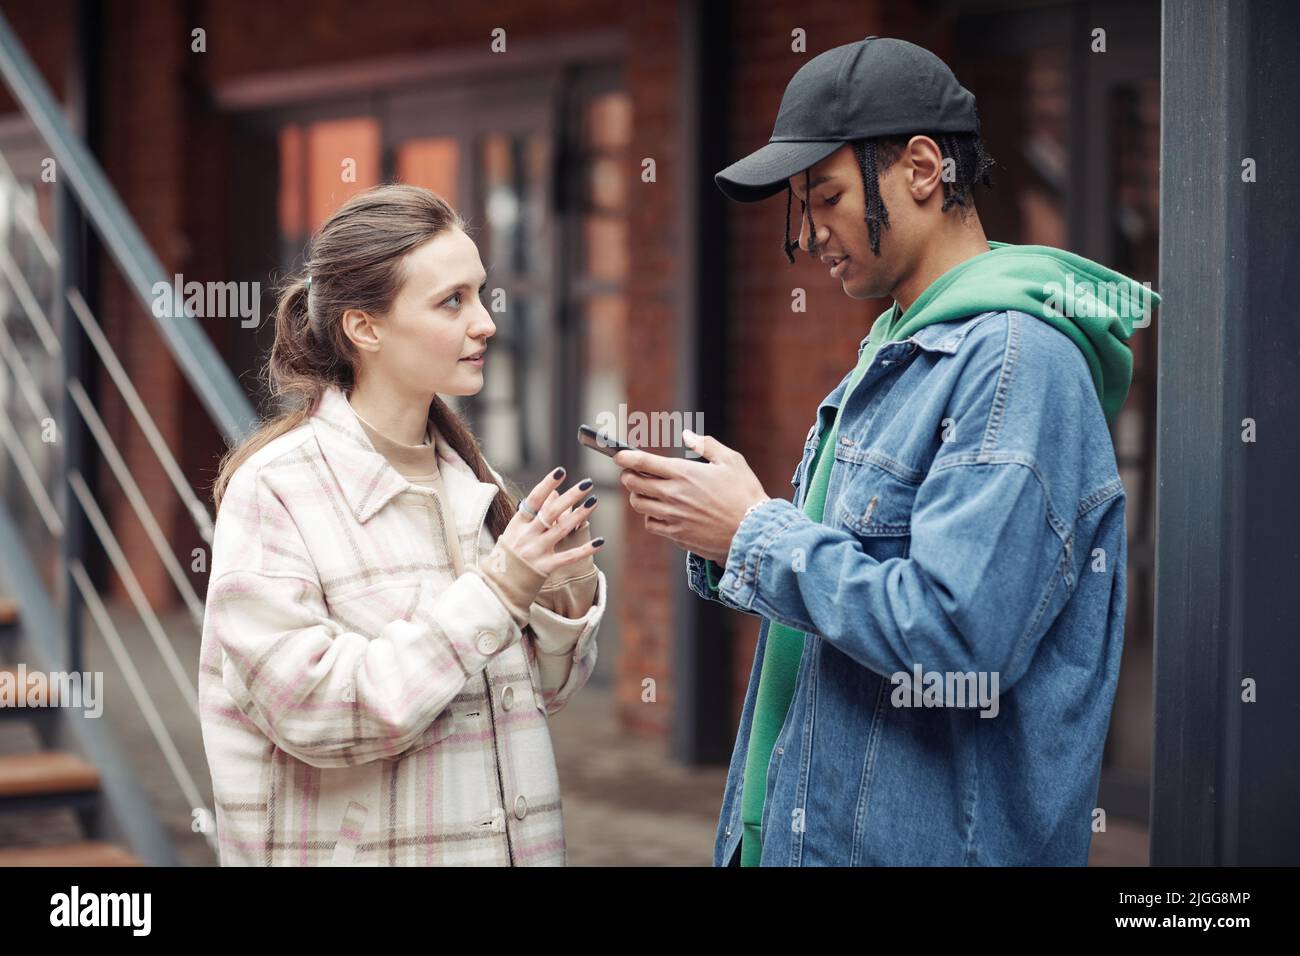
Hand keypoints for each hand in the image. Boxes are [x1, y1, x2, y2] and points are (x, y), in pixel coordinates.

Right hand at [499, 467, 602, 574]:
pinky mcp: (545, 567)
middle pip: (551, 512)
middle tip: (587, 483)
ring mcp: (536, 551)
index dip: (547, 485)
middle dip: (571, 496)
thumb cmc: (509, 553)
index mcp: (518, 523)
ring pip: (562, 529)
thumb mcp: (515, 529)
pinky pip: (569, 557)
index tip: (561, 471)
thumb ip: (534, 512)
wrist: (499, 584)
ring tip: (594, 501)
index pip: (534, 500)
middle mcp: (527, 536)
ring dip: (580, 515)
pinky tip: (600, 541)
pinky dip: (585, 549)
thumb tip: (554, 492)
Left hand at [613, 430, 768, 563]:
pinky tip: (659, 512)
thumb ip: (706, 445)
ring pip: (638, 505)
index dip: (625, 456)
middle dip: (628, 475)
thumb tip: (687, 435)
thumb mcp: (731, 460)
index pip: (642, 462)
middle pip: (633, 483)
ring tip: (644, 491)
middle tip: (631, 472)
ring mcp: (672, 517)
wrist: (753, 532)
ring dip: (637, 496)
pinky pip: (651, 525)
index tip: (618, 454)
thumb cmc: (745, 494)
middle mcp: (673, 495)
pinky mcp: (676, 535)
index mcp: (683, 473)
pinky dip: (650, 517)